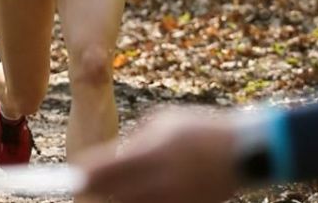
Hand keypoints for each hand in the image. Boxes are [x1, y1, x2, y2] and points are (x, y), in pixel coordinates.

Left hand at [79, 108, 240, 202]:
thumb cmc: (199, 129)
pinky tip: (137, 195)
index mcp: (152, 152)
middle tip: (83, 186)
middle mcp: (160, 179)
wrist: (246, 151)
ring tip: (110, 190)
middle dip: (95, 190)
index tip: (71, 175)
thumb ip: (136, 140)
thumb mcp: (163, 122)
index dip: (83, 174)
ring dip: (116, 199)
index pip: (104, 169)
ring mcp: (174, 198)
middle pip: (112, 194)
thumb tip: (112, 156)